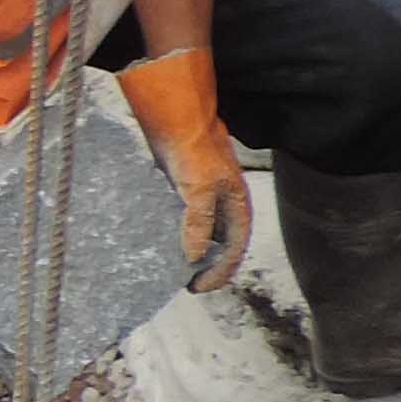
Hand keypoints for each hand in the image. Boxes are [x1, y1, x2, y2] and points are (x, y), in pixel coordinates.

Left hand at [116, 45, 251, 291]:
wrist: (178, 114)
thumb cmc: (195, 148)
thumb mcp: (199, 189)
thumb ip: (198, 223)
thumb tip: (192, 257)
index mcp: (238, 205)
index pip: (234, 249)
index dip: (219, 272)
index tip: (197, 287)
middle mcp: (225, 203)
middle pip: (220, 244)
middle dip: (206, 265)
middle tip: (185, 282)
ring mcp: (205, 195)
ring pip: (203, 232)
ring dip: (192, 250)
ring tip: (173, 267)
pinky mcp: (186, 188)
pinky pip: (185, 218)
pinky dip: (177, 233)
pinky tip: (163, 241)